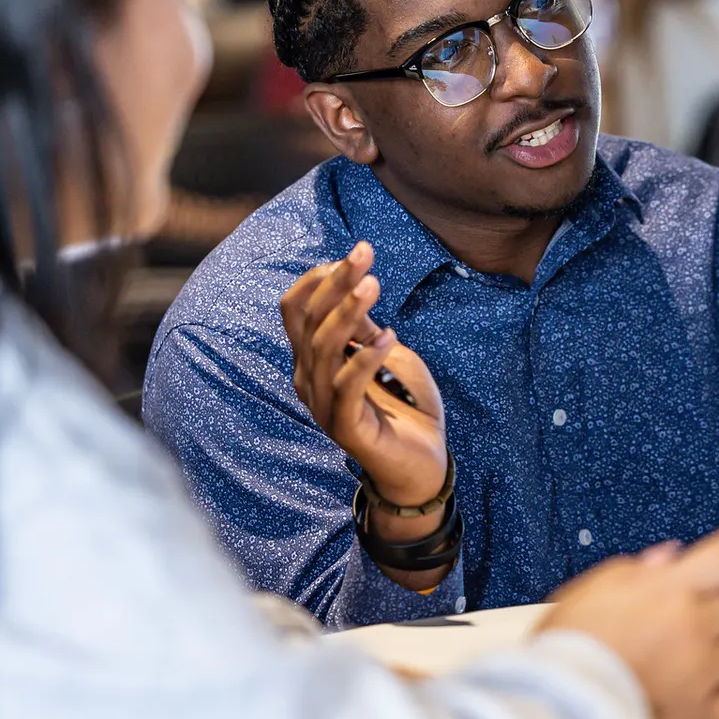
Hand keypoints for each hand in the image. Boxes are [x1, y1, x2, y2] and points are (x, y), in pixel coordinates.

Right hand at [281, 241, 447, 509]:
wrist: (422, 464)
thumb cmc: (406, 406)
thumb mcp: (389, 354)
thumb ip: (365, 327)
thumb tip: (354, 287)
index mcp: (313, 360)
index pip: (295, 310)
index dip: (318, 278)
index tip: (354, 254)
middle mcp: (309, 380)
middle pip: (309, 322)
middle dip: (335, 284)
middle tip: (364, 255)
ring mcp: (323, 405)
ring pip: (323, 350)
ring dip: (348, 313)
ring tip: (374, 285)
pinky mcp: (344, 427)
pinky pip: (346, 386)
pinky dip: (366, 357)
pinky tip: (390, 335)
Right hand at [539, 495, 718, 718]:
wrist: (562, 712)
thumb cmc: (569, 648)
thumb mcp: (591, 589)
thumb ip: (637, 571)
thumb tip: (670, 560)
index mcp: (673, 586)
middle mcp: (698, 623)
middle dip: (717, 606)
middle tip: (677, 621)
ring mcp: (707, 669)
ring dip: (713, 653)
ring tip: (665, 666)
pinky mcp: (706, 714)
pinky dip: (716, 699)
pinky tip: (685, 698)